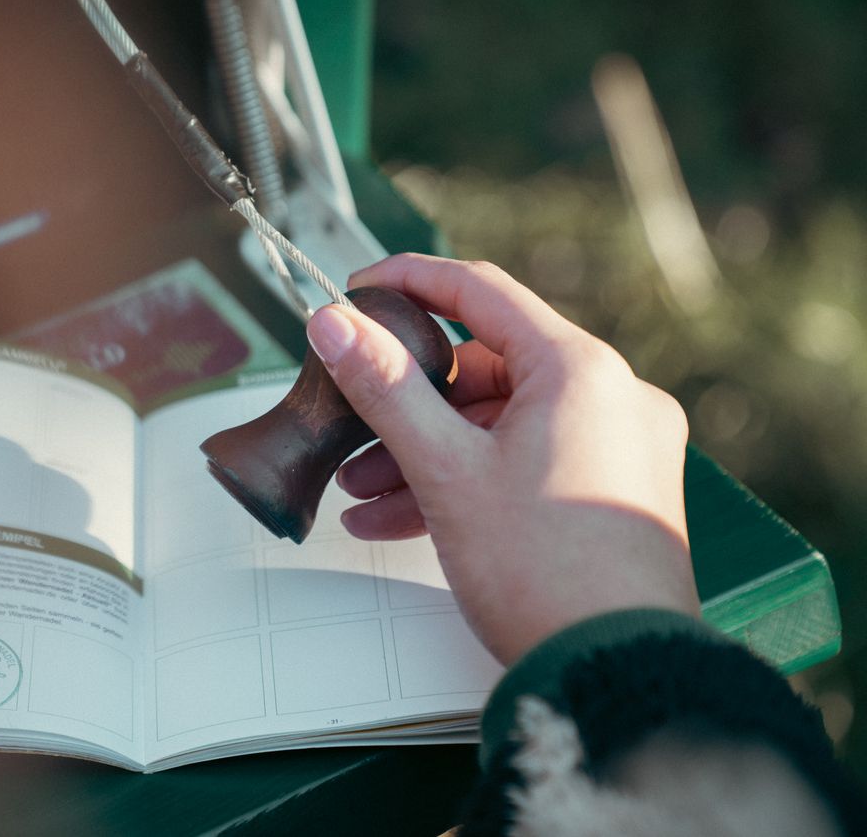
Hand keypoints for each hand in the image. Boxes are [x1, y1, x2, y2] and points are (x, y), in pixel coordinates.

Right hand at [305, 254, 700, 664]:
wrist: (614, 673)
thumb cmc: (545, 572)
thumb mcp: (445, 470)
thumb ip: (385, 388)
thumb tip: (336, 325)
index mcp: (580, 370)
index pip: (480, 292)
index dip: (409, 283)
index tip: (360, 292)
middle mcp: (612, 397)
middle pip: (488, 369)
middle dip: (409, 404)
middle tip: (353, 427)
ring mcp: (619, 447)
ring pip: (501, 425)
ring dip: (428, 453)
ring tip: (364, 494)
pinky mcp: (614, 493)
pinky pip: (526, 463)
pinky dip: (468, 481)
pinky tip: (402, 520)